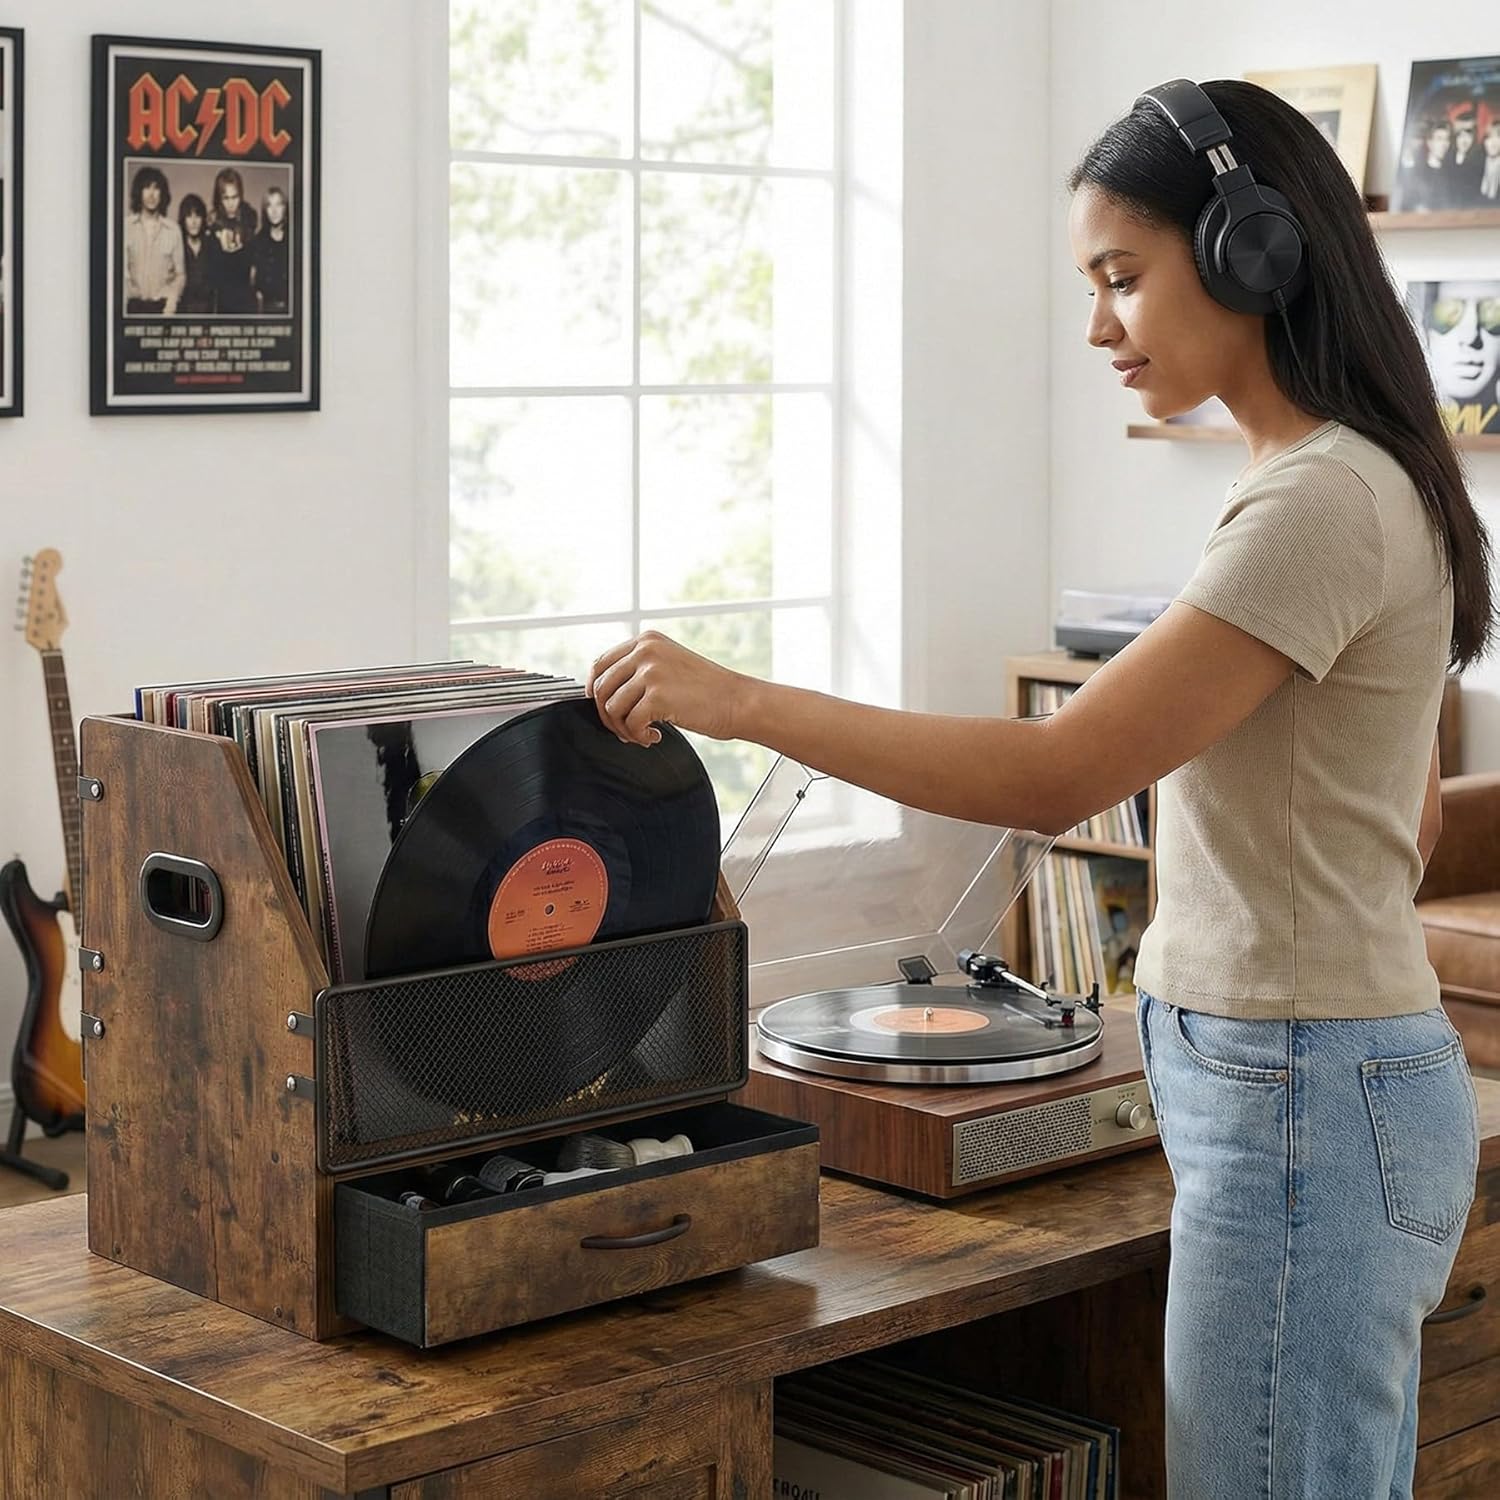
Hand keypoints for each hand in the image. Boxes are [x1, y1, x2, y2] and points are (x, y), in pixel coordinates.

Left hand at [586, 631, 748, 746]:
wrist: (739, 702)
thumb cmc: (708, 690)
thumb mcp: (670, 665)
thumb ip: (639, 669)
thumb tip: (604, 693)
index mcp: (647, 640)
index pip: (600, 664)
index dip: (596, 692)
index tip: (604, 709)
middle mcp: (646, 650)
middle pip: (601, 688)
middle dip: (608, 716)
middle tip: (626, 730)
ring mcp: (651, 671)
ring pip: (612, 707)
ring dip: (624, 729)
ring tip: (643, 734)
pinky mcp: (657, 695)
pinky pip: (630, 723)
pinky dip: (639, 737)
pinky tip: (655, 737)